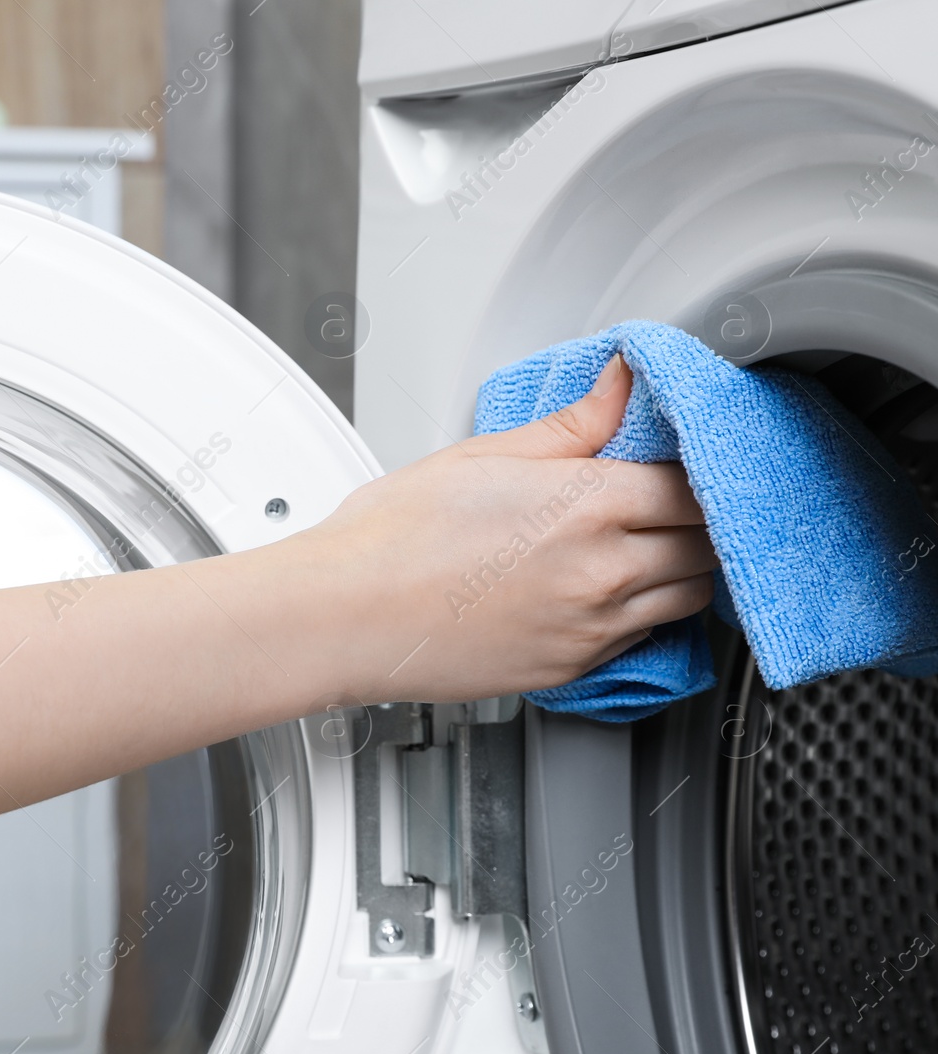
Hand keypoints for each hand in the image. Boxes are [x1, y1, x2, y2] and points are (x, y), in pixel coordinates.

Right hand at [284, 354, 715, 703]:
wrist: (346, 614)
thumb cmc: (394, 537)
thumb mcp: (483, 455)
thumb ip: (572, 424)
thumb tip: (621, 384)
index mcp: (589, 504)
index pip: (695, 486)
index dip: (695, 471)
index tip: (680, 463)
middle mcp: (604, 571)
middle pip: (707, 545)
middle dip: (698, 521)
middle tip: (668, 503)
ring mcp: (592, 627)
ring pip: (688, 597)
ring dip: (682, 569)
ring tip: (645, 547)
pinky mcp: (574, 669)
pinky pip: (644, 637)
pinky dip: (643, 612)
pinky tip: (604, 591)